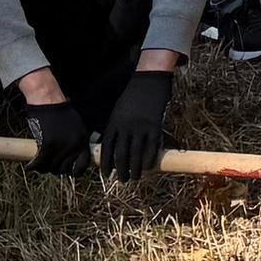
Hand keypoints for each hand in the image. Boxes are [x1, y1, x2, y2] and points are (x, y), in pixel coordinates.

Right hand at [20, 95, 97, 177]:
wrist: (48, 99)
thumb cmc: (59, 111)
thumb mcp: (76, 126)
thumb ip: (76, 142)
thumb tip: (72, 158)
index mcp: (82, 140)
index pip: (83, 165)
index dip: (74, 171)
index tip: (67, 172)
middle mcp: (74, 145)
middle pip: (64, 169)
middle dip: (56, 169)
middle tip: (48, 167)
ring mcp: (61, 145)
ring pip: (51, 167)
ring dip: (43, 168)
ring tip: (38, 165)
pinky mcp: (48, 144)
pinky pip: (40, 163)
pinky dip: (34, 166)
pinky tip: (30, 166)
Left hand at [100, 65, 176, 179]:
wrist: (148, 80)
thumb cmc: (133, 96)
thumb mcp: (118, 111)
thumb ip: (115, 127)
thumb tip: (112, 144)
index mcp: (114, 123)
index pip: (107, 148)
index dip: (106, 163)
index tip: (106, 174)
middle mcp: (125, 128)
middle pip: (121, 155)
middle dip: (120, 170)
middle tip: (122, 180)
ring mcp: (140, 128)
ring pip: (136, 154)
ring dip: (134, 169)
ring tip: (134, 178)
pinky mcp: (155, 126)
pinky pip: (151, 148)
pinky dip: (149, 159)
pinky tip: (148, 167)